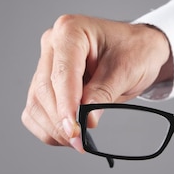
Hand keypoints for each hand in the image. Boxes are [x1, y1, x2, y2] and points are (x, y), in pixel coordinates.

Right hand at [22, 14, 172, 151]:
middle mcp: (52, 45)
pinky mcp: (44, 82)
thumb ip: (103, 94)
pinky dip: (48, 128)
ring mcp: (46, 64)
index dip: (66, 105)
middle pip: (44, 91)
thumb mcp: (126, 70)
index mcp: (70, 31)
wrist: (138, 49)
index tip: (74, 130)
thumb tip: (86, 120)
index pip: (61, 73)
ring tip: (79, 140)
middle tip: (81, 142)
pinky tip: (69, 134)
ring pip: (36, 104)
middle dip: (61, 121)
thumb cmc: (134, 51)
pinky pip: (35, 111)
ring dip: (54, 128)